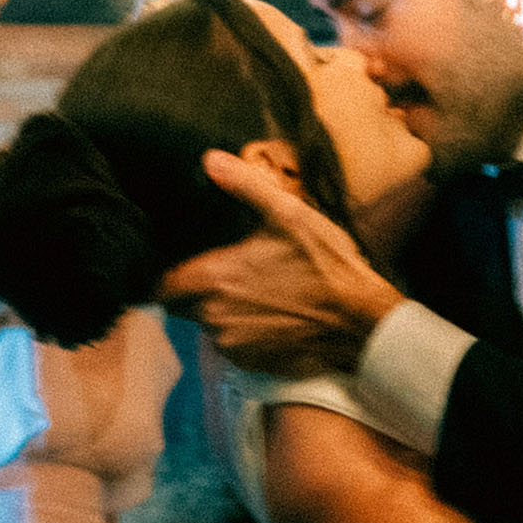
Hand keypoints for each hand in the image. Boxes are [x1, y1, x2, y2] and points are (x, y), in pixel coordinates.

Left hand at [160, 153, 400, 375]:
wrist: (361, 323)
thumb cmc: (327, 267)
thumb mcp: (290, 214)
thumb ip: (244, 185)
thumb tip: (210, 159)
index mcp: (215, 279)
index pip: (161, 286)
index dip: (167, 275)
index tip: (183, 264)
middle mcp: (214, 317)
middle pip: (183, 306)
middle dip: (197, 291)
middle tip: (228, 272)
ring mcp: (232, 345)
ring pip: (208, 326)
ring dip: (222, 311)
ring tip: (254, 292)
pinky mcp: (251, 363)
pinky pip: (232, 346)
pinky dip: (242, 332)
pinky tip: (269, 315)